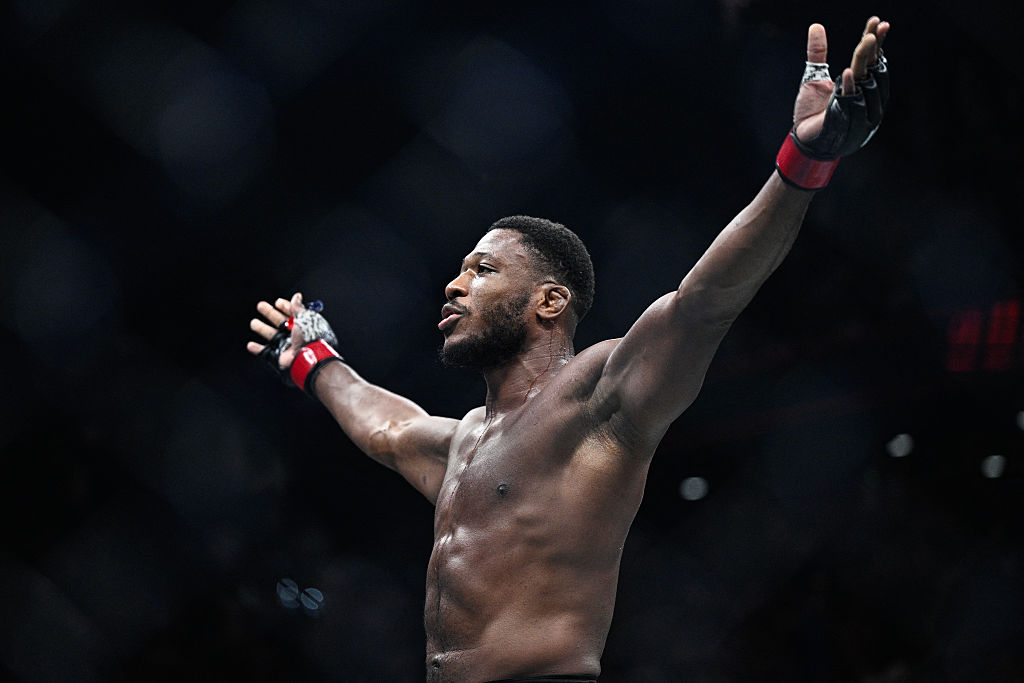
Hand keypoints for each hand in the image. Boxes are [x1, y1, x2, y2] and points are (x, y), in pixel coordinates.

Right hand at [248, 292, 307, 369]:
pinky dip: (258, 349)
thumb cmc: (311, 336)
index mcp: (303, 324)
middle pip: (280, 322)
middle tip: (261, 306)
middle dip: (270, 314)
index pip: (293, 313)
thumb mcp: (306, 317)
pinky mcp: (281, 357)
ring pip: (272, 335)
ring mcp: (287, 345)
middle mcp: (295, 335)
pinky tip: (251, 345)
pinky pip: (267, 353)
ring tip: (254, 323)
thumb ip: (298, 307)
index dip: (285, 307)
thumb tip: (297, 296)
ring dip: (262, 328)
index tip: (277, 302)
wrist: (310, 357)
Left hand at [793, 16, 889, 143]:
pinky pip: (852, 103)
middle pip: (872, 69)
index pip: (872, 60)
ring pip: (867, 84)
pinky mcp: (848, 123)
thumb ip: (817, 53)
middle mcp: (865, 97)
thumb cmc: (811, 111)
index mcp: (860, 84)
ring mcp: (860, 111)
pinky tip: (848, 72)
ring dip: (866, 63)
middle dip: (872, 50)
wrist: (803, 139)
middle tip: (871, 31)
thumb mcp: (813, 77)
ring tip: (865, 42)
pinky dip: (850, 87)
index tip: (877, 22)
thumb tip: (815, 26)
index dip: (876, 42)